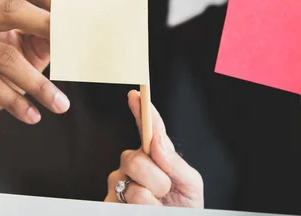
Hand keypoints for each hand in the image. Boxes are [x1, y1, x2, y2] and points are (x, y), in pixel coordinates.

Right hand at [0, 0, 69, 163]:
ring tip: (59, 103)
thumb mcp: (13, 53)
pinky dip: (15, 102)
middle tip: (75, 46)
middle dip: (48, 26)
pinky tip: (31, 115)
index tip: (72, 9)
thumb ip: (38, 39)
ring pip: (5, 55)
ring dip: (38, 84)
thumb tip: (73, 33)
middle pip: (12, 9)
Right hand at [105, 90, 203, 207]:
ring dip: (152, 200)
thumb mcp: (190, 184)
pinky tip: (143, 211)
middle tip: (165, 192)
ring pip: (132, 184)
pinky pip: (126, 203)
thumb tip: (157, 139)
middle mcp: (132, 165)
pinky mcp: (110, 202)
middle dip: (157, 178)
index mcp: (153, 155)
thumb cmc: (183, 206)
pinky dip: (145, 210)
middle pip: (134, 159)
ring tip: (157, 205)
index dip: (140, 111)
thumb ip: (175, 162)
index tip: (135, 95)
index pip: (145, 129)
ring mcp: (118, 183)